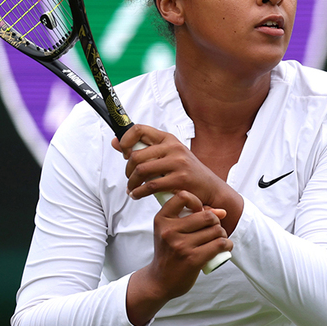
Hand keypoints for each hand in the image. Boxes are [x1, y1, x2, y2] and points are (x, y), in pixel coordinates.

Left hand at [112, 124, 230, 208]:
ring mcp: (178, 163)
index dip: (126, 140)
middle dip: (128, 170)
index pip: (139, 129)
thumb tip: (116, 141)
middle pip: (136, 155)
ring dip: (132, 183)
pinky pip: (150, 186)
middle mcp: (173, 148)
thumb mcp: (169, 156)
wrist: (210, 188)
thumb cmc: (187, 172)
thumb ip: (144, 149)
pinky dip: (139, 193)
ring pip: (141, 170)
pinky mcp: (180, 179)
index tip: (124, 153)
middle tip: (130, 179)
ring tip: (132, 190)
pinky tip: (138, 195)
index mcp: (169, 139)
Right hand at [126, 190, 233, 325]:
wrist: (160, 281)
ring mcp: (181, 245)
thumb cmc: (169, 252)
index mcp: (162, 219)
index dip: (197, 202)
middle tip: (213, 230)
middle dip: (216, 222)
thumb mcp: (171, 231)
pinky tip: (224, 247)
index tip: (199, 212)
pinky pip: (220, 244)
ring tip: (218, 240)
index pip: (183, 196)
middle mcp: (169, 231)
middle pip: (207, 216)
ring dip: (222, 235)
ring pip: (216, 230)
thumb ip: (193, 217)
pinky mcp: (193, 259)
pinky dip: (227, 245)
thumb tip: (222, 211)